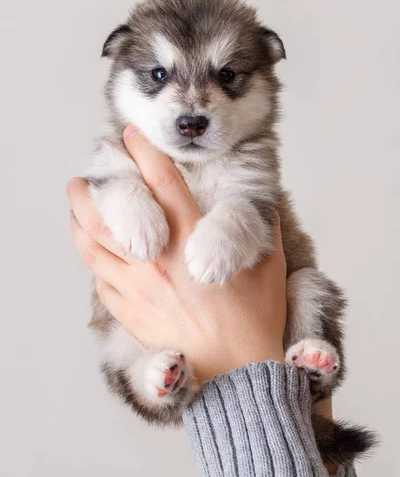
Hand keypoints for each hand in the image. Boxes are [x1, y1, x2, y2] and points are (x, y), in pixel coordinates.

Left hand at [68, 127, 286, 382]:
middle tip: (84, 176)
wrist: (237, 373)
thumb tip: (258, 198)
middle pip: (110, 214)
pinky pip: (100, 281)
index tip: (130, 135)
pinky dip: (93, 260)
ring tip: (75, 206)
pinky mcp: (130, 312)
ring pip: (94, 246)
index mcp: (190, 240)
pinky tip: (93, 252)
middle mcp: (157, 259)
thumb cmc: (255, 317)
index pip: (160, 182)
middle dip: (93, 189)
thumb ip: (256, 225)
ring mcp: (137, 288)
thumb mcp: (267, 263)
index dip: (143, 152)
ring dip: (80, 221)